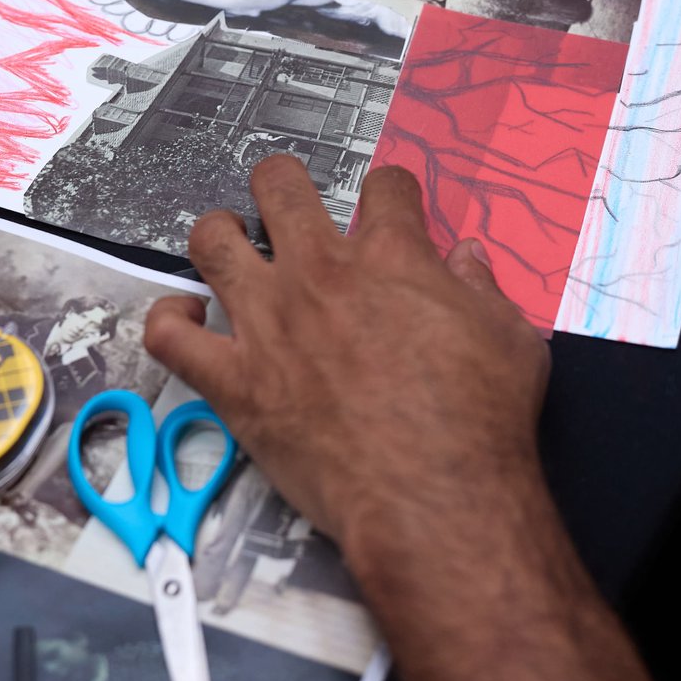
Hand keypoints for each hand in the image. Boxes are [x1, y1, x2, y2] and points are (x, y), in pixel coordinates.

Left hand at [142, 155, 548, 549]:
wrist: (433, 496)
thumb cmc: (481, 422)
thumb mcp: (512, 340)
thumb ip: (483, 289)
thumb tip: (467, 258)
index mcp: (391, 257)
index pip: (384, 186)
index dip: (389, 191)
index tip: (389, 207)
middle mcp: (320, 274)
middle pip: (279, 188)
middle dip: (280, 183)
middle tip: (284, 201)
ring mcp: (268, 323)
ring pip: (211, 241)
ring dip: (217, 234)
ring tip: (227, 245)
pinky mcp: (234, 380)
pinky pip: (169, 336)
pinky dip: (168, 322)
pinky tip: (185, 322)